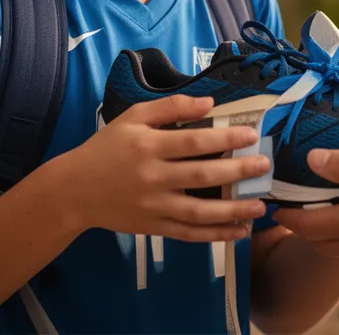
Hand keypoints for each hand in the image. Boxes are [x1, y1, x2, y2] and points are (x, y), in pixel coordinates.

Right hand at [69, 94, 269, 241]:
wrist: (74, 190)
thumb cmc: (107, 148)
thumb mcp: (133, 117)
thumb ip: (171, 107)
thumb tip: (209, 102)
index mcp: (149, 146)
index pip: (194, 142)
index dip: (225, 139)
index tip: (251, 135)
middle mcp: (153, 177)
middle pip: (202, 176)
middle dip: (238, 171)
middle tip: (264, 166)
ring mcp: (154, 206)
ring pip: (199, 212)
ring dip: (233, 209)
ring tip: (260, 205)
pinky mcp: (154, 227)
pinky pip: (189, 234)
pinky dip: (215, 235)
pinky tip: (238, 231)